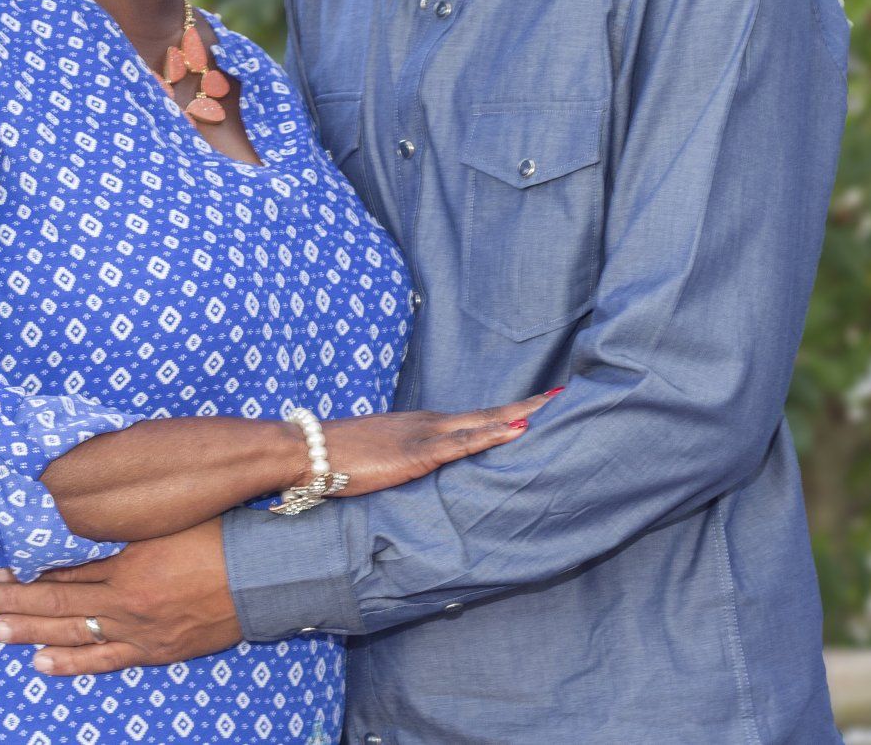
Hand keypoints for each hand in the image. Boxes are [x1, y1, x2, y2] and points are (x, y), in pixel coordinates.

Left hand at [0, 518, 239, 674]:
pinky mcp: (157, 650)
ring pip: (74, 635)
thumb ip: (125, 526)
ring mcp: (140, 631)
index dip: (29, 571)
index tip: (0, 568)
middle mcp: (126, 601)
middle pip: (59, 603)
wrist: (265, 574)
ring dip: (32, 634)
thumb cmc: (221, 534)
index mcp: (128, 563)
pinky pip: (105, 660)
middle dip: (16, 603)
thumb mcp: (167, 519)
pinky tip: (43, 662)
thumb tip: (86, 518)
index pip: (64, 571)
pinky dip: (72, 663)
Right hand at [308, 388, 559, 496]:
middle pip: (487, 412)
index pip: (474, 417)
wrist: (311, 450)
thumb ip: (405, 462)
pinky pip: (461, 443)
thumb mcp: (381, 458)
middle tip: (559, 396)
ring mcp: (424, 436)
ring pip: (481, 422)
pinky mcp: (416, 453)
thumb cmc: (340, 458)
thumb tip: (418, 474)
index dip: (506, 412)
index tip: (535, 406)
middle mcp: (429, 423)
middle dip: (525, 406)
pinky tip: (514, 431)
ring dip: (517, 415)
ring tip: (550, 408)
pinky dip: (491, 435)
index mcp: (422, 426)